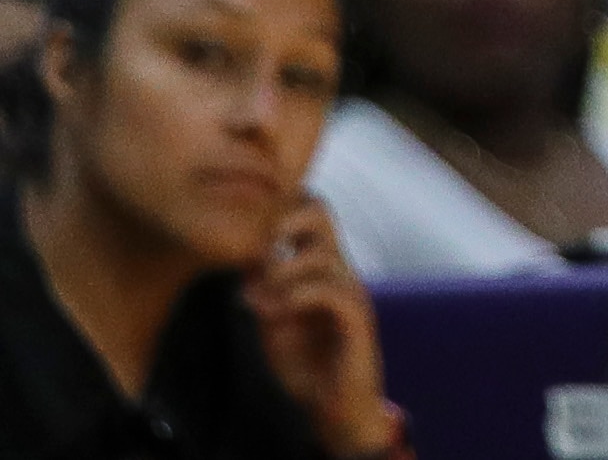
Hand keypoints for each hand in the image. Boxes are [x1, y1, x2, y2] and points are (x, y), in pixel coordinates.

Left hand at [243, 198, 395, 457]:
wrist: (333, 405)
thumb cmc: (305, 360)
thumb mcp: (273, 318)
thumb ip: (262, 287)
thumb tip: (242, 260)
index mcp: (320, 264)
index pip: (307, 210)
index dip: (275, 208)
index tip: (242, 235)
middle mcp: (339, 268)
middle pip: (320, 211)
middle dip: (281, 221)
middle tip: (255, 253)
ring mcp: (351, 291)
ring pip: (321, 254)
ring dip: (280, 273)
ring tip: (255, 298)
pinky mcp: (358, 319)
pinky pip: (332, 292)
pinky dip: (296, 297)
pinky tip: (271, 313)